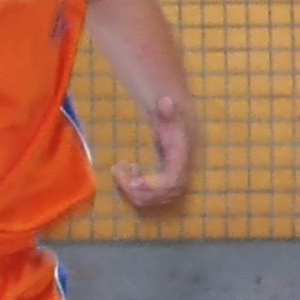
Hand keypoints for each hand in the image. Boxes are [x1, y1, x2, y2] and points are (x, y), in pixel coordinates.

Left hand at [112, 88, 196, 208]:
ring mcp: (175, 180)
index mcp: (182, 158)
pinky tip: (128, 174)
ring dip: (135, 190)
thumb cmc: (169, 116)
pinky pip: (152, 197)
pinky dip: (137, 190)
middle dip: (140, 189)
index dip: (154, 185)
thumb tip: (166, 101)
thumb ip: (166, 111)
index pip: (172, 180)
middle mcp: (182, 172)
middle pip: (163, 194)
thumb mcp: (168, 111)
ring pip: (156, 198)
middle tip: (117, 170)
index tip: (134, 181)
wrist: (180, 122)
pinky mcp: (166, 184)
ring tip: (119, 170)